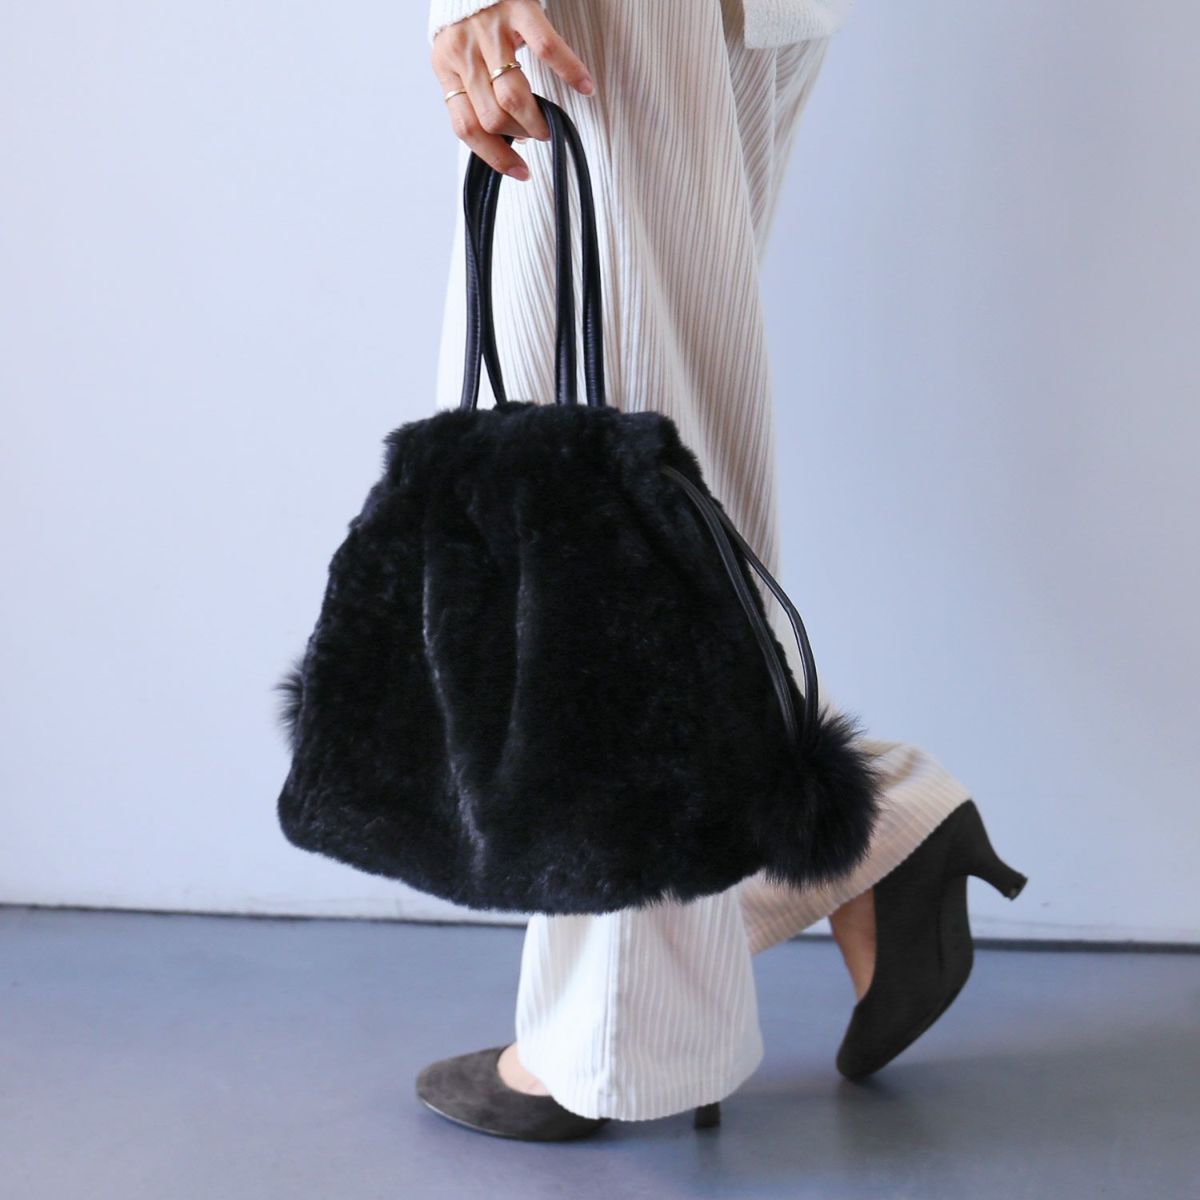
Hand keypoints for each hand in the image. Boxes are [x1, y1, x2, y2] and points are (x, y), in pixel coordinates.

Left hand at [431, 0, 594, 179]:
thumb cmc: (470, 17)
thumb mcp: (459, 56)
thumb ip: (472, 90)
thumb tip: (507, 135)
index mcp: (445, 66)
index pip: (466, 127)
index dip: (494, 156)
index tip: (521, 172)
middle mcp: (463, 49)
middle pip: (492, 116)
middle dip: (520, 135)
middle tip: (537, 135)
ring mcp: (489, 28)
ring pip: (512, 95)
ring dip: (535, 119)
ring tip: (549, 124)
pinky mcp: (518, 6)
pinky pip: (547, 49)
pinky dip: (569, 71)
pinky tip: (585, 87)